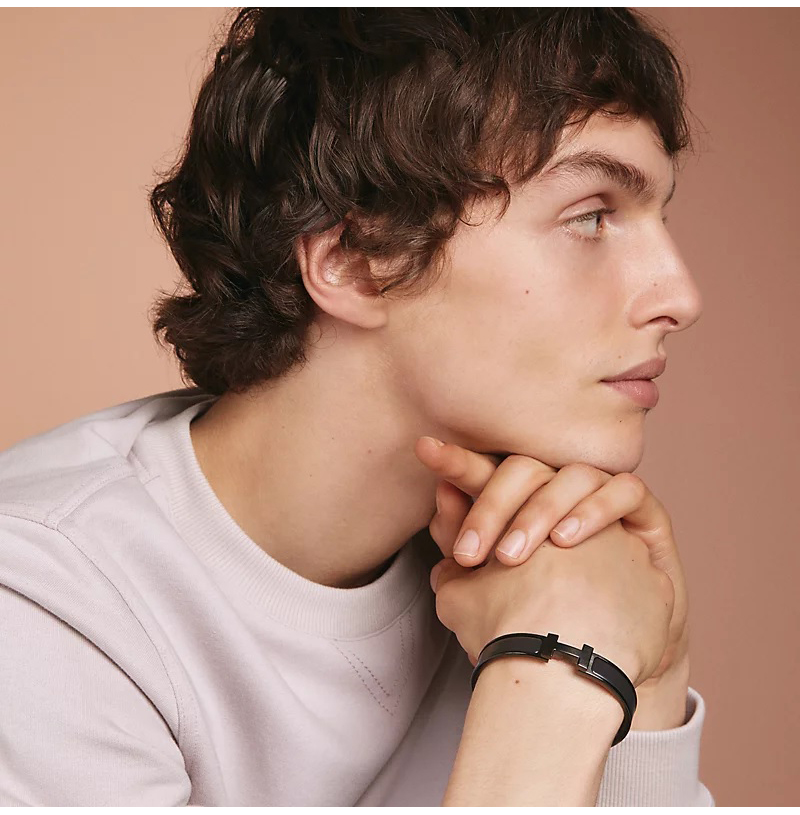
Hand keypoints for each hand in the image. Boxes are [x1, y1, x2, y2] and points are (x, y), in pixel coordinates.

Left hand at [413, 436, 688, 682]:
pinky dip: (594, 510)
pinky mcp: (647, 518)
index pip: (489, 475)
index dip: (459, 463)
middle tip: (469, 554)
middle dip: (492, 505)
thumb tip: (439, 508)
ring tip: (512, 558)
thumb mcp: (486, 592)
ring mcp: (604, 503)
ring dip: (539, 511)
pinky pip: (625, 491)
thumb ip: (463, 549)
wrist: (593, 670)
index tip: (426, 450)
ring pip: (573, 475)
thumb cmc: (536, 631)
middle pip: (526, 469)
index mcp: (523, 507)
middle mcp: (562, 497)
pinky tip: (565, 541)